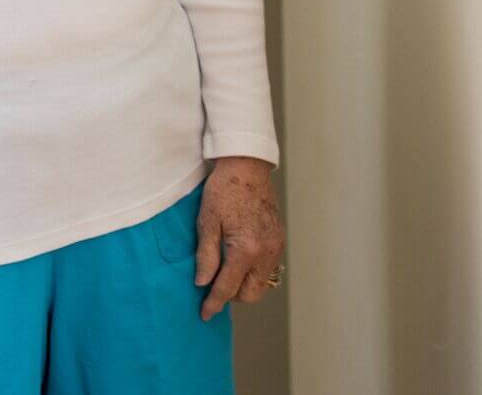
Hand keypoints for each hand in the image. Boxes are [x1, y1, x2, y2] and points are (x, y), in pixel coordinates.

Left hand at [196, 156, 284, 319]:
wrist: (247, 166)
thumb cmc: (224, 189)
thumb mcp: (206, 221)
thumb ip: (206, 256)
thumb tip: (202, 283)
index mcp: (245, 249)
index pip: (228, 288)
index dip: (214, 304)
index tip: (205, 314)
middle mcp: (265, 253)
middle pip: (249, 294)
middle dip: (231, 295)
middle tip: (213, 282)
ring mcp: (275, 248)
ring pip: (261, 284)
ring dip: (243, 284)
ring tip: (225, 269)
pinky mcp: (279, 241)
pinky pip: (267, 268)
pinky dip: (253, 271)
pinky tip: (238, 257)